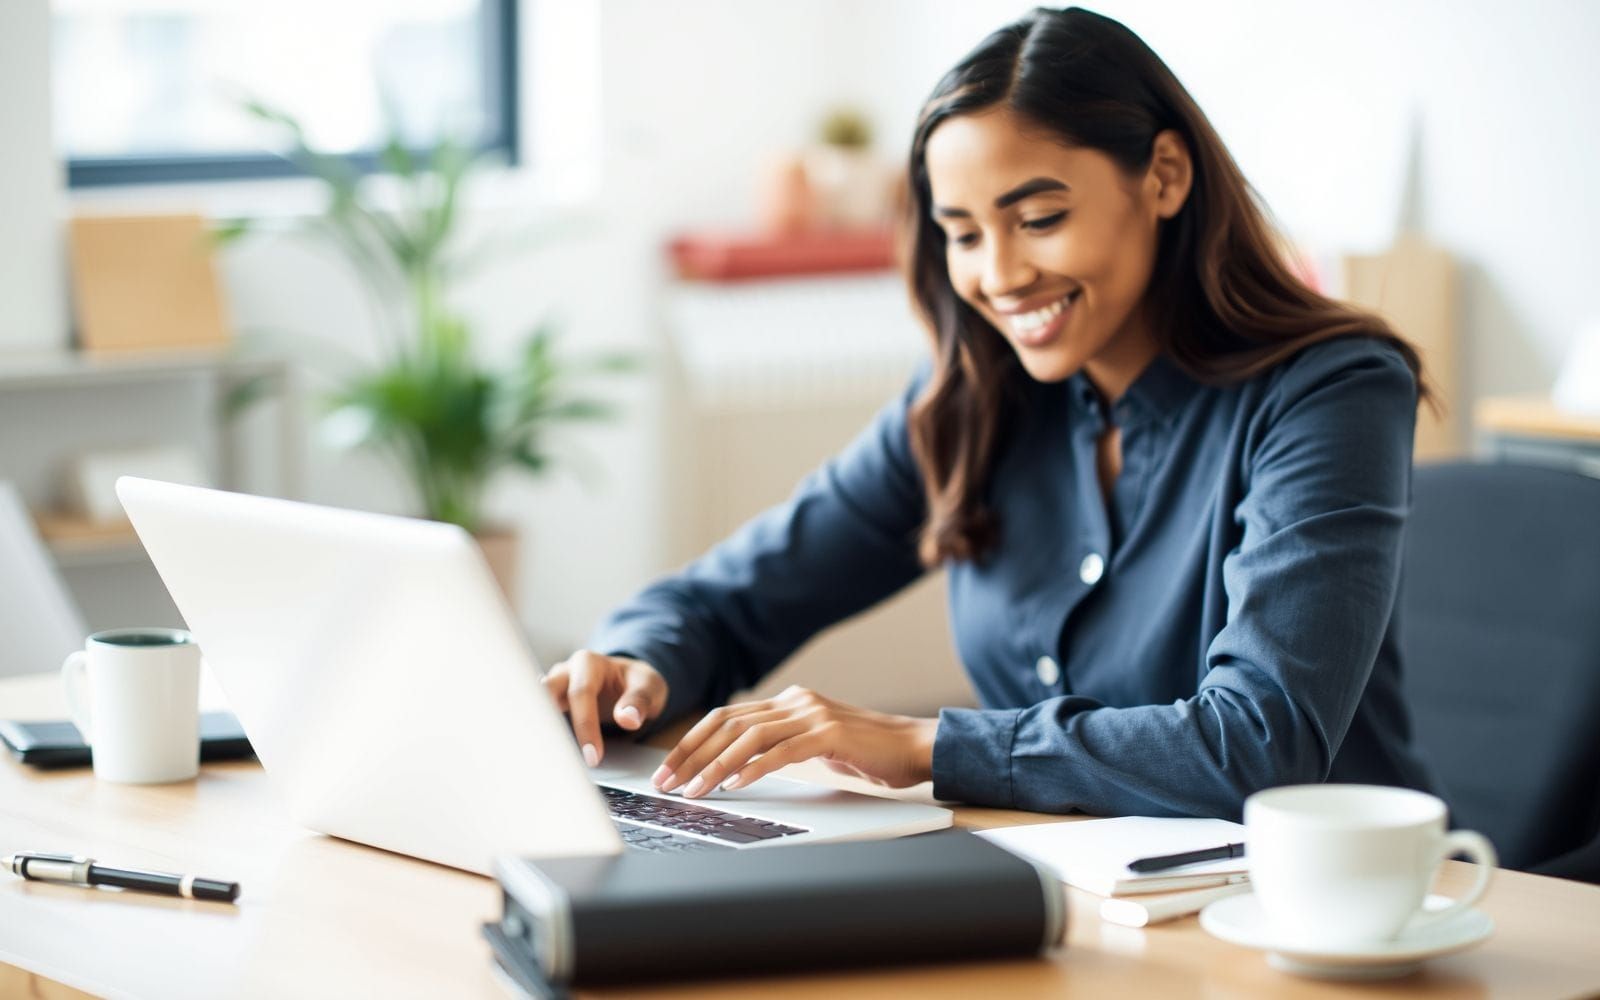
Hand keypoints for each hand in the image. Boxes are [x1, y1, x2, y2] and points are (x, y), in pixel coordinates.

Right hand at [543, 649, 668, 766]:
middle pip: (545, 694)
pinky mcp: (549, 705)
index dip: (585, 725)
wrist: (629, 681)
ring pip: (535, 707)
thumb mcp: (650, 686)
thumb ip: (640, 700)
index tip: (593, 757)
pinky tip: (539, 760)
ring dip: (535, 731)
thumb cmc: (638, 683)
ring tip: (537, 762)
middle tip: (548, 758)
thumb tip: (627, 719)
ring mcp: (553, 689)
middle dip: (543, 723)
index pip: (580, 693)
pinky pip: (539, 720)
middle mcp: (565, 673)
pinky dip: (539, 737)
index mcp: (588, 663)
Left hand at [652, 685, 937, 797]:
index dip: (692, 742)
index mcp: (789, 702)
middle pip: (728, 723)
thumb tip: (738, 764)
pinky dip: (754, 769)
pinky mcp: (829, 734)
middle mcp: (796, 701)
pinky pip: (782, 751)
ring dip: (715, 766)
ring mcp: (812, 715)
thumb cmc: (866, 752)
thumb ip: (782, 744)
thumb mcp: (814, 744)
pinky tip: (735, 784)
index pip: (726, 717)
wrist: (914, 746)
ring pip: (749, 737)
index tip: (670, 769)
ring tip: (695, 790)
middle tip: (668, 782)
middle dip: (692, 754)